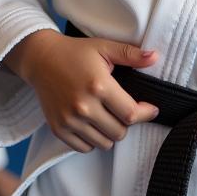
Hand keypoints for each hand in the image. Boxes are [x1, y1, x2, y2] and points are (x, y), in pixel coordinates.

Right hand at [5, 29, 159, 152]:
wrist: (41, 59)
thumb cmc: (75, 52)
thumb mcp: (104, 47)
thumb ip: (131, 54)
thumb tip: (155, 57)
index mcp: (99, 86)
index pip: (131, 114)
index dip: (146, 113)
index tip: (150, 109)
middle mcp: (83, 107)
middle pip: (119, 132)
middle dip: (126, 122)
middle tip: (123, 108)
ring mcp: (69, 121)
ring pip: (104, 143)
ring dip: (110, 132)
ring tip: (108, 115)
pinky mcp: (59, 129)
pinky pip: (85, 148)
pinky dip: (93, 140)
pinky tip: (93, 123)